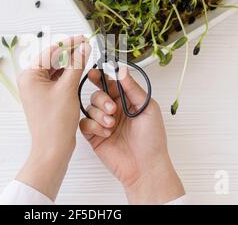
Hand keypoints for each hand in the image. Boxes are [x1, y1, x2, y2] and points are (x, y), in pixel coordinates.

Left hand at [16, 35, 90, 200]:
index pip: (50, 52)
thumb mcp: (68, 88)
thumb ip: (77, 64)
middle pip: (52, 59)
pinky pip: (56, 80)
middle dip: (70, 52)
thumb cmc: (56, 122)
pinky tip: (80, 69)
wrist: (53, 148)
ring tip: (85, 55)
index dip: (68, 43)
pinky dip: (68, 74)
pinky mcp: (44, 96)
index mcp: (29, 76)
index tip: (84, 38)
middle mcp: (30, 80)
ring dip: (70, 63)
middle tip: (87, 44)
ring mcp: (36, 89)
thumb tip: (84, 46)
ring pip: (55, 69)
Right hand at [79, 67, 184, 203]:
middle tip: (112, 109)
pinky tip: (105, 133)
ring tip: (111, 124)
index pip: (110, 84)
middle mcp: (114, 110)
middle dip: (102, 99)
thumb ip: (133, 88)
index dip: (101, 77)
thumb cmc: (152, 140)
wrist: (146, 167)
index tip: (94, 73)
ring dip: (99, 113)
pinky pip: (84, 123)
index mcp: (127, 101)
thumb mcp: (148, 108)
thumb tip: (121, 70)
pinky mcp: (94, 136)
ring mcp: (103, 123)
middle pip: (97, 94)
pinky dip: (93, 125)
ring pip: (89, 107)